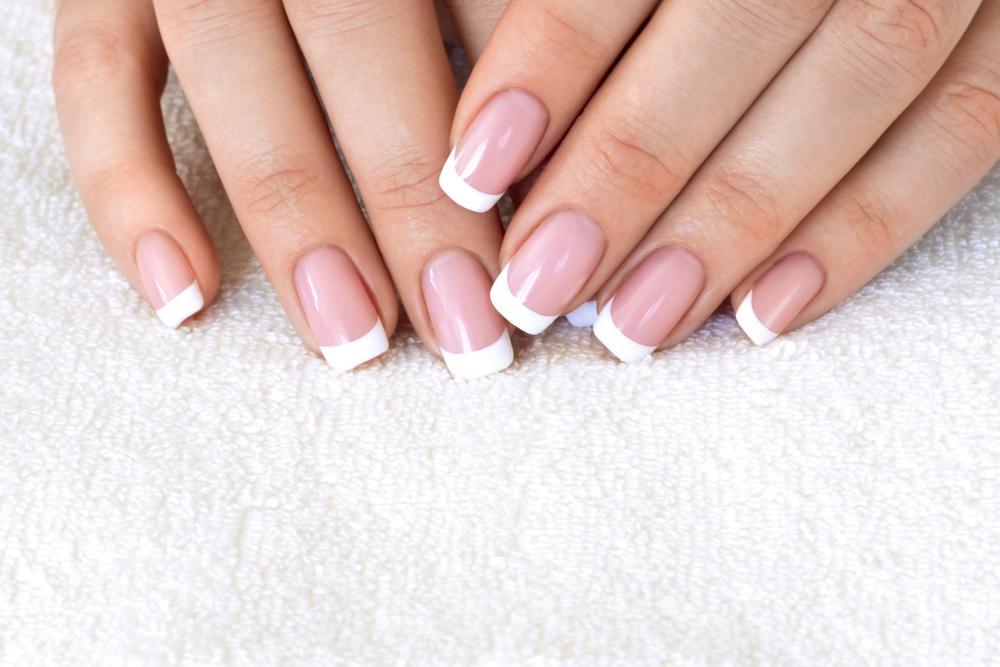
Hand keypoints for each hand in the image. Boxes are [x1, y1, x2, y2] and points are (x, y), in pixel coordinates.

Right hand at [53, 0, 513, 377]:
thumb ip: (497, 38)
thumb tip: (546, 196)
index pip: (480, 14)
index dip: (515, 144)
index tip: (542, 263)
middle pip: (359, 43)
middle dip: (417, 203)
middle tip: (469, 333)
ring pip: (229, 61)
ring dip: (295, 218)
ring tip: (352, 340)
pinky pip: (94, 77)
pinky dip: (128, 190)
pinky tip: (184, 296)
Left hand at [442, 0, 999, 360]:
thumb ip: (593, 11)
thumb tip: (492, 141)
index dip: (555, 59)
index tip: (474, 170)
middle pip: (745, 23)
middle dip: (634, 167)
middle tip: (541, 284)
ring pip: (860, 82)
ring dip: (737, 223)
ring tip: (635, 325)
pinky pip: (964, 124)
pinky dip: (865, 229)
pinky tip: (765, 314)